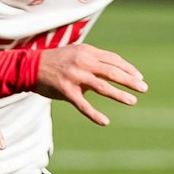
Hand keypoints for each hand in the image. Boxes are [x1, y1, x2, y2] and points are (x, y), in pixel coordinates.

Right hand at [34, 43, 148, 125]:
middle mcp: (83, 63)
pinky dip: (94, 114)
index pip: (113, 60)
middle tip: (143, 88)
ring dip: (119, 95)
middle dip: (130, 80)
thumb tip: (112, 73)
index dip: (128, 69)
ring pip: (102, 87)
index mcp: (87, 52)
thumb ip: (93, 62)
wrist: (30, 67)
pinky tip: (105, 121)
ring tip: (132, 101)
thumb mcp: (75, 55)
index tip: (139, 77)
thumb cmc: (56, 62)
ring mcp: (75, 77)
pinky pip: (83, 105)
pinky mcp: (66, 91)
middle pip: (112, 71)